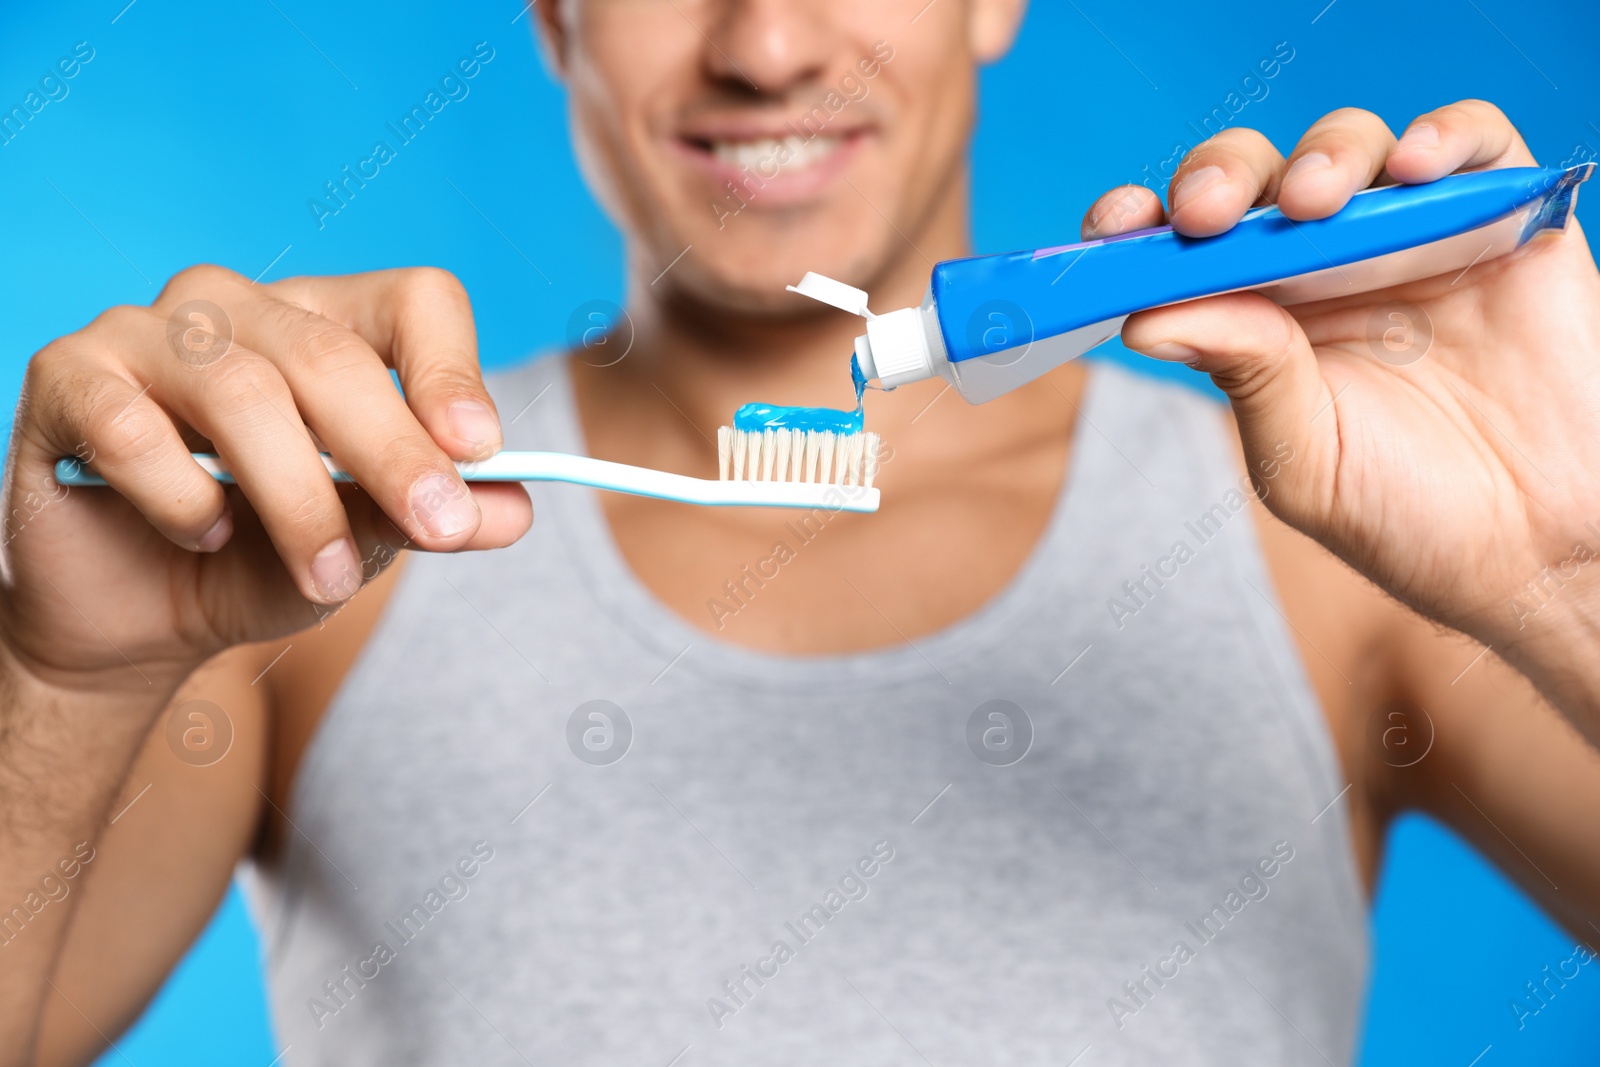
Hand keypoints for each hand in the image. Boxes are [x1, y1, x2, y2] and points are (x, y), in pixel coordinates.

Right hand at [0, 266, 532, 693]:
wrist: (139, 615)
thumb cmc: (259, 558)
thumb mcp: (360, 544)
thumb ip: (430, 517)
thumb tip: (513, 512)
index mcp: (328, 325)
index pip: (414, 301)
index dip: (452, 372)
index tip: (480, 450)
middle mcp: (240, 308)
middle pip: (333, 355)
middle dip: (394, 454)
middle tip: (437, 529)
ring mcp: (147, 331)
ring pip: (242, 390)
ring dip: (297, 499)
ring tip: (323, 579)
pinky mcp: (68, 377)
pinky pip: (133, 427)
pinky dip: (180, 496)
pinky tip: (204, 535)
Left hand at [1087, 101, 1599, 669]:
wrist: (1538, 549)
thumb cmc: (1408, 516)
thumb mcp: (1304, 459)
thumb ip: (1243, 377)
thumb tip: (1147, 315)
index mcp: (1254, 318)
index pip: (1180, 248)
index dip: (1141, 226)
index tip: (1112, 233)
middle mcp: (1320, 268)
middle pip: (1254, 181)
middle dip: (1220, 179)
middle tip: (1207, 213)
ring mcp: (1409, 239)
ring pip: (1349, 150)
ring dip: (1322, 158)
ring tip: (1314, 203)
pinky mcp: (1500, 223)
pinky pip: (1473, 146)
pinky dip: (1444, 138)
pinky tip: (1415, 166)